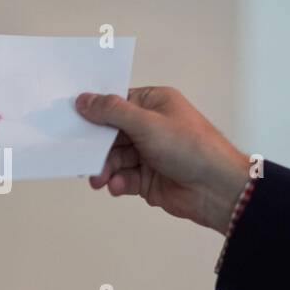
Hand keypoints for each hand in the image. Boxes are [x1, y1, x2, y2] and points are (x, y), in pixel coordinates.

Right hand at [75, 87, 251, 233]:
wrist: (217, 189)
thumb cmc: (191, 147)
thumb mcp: (147, 123)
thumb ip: (112, 112)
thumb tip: (84, 100)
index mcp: (154, 104)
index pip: (117, 104)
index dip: (95, 113)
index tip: (72, 120)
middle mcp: (150, 127)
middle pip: (111, 134)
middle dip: (97, 147)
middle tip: (82, 157)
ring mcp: (149, 154)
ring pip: (114, 158)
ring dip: (104, 168)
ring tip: (99, 179)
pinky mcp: (147, 179)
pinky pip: (122, 177)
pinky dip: (116, 182)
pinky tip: (116, 186)